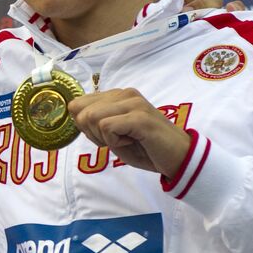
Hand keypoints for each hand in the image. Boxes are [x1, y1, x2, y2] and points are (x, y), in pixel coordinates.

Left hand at [68, 89, 190, 177]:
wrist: (178, 158)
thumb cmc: (145, 148)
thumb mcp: (112, 134)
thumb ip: (94, 122)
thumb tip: (74, 113)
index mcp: (117, 95)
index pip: (76, 104)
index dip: (84, 127)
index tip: (106, 136)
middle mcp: (125, 94)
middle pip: (80, 111)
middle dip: (91, 133)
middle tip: (116, 140)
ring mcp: (133, 103)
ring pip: (91, 118)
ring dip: (103, 138)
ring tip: (125, 140)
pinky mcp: (139, 117)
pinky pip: (106, 127)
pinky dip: (114, 142)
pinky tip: (132, 142)